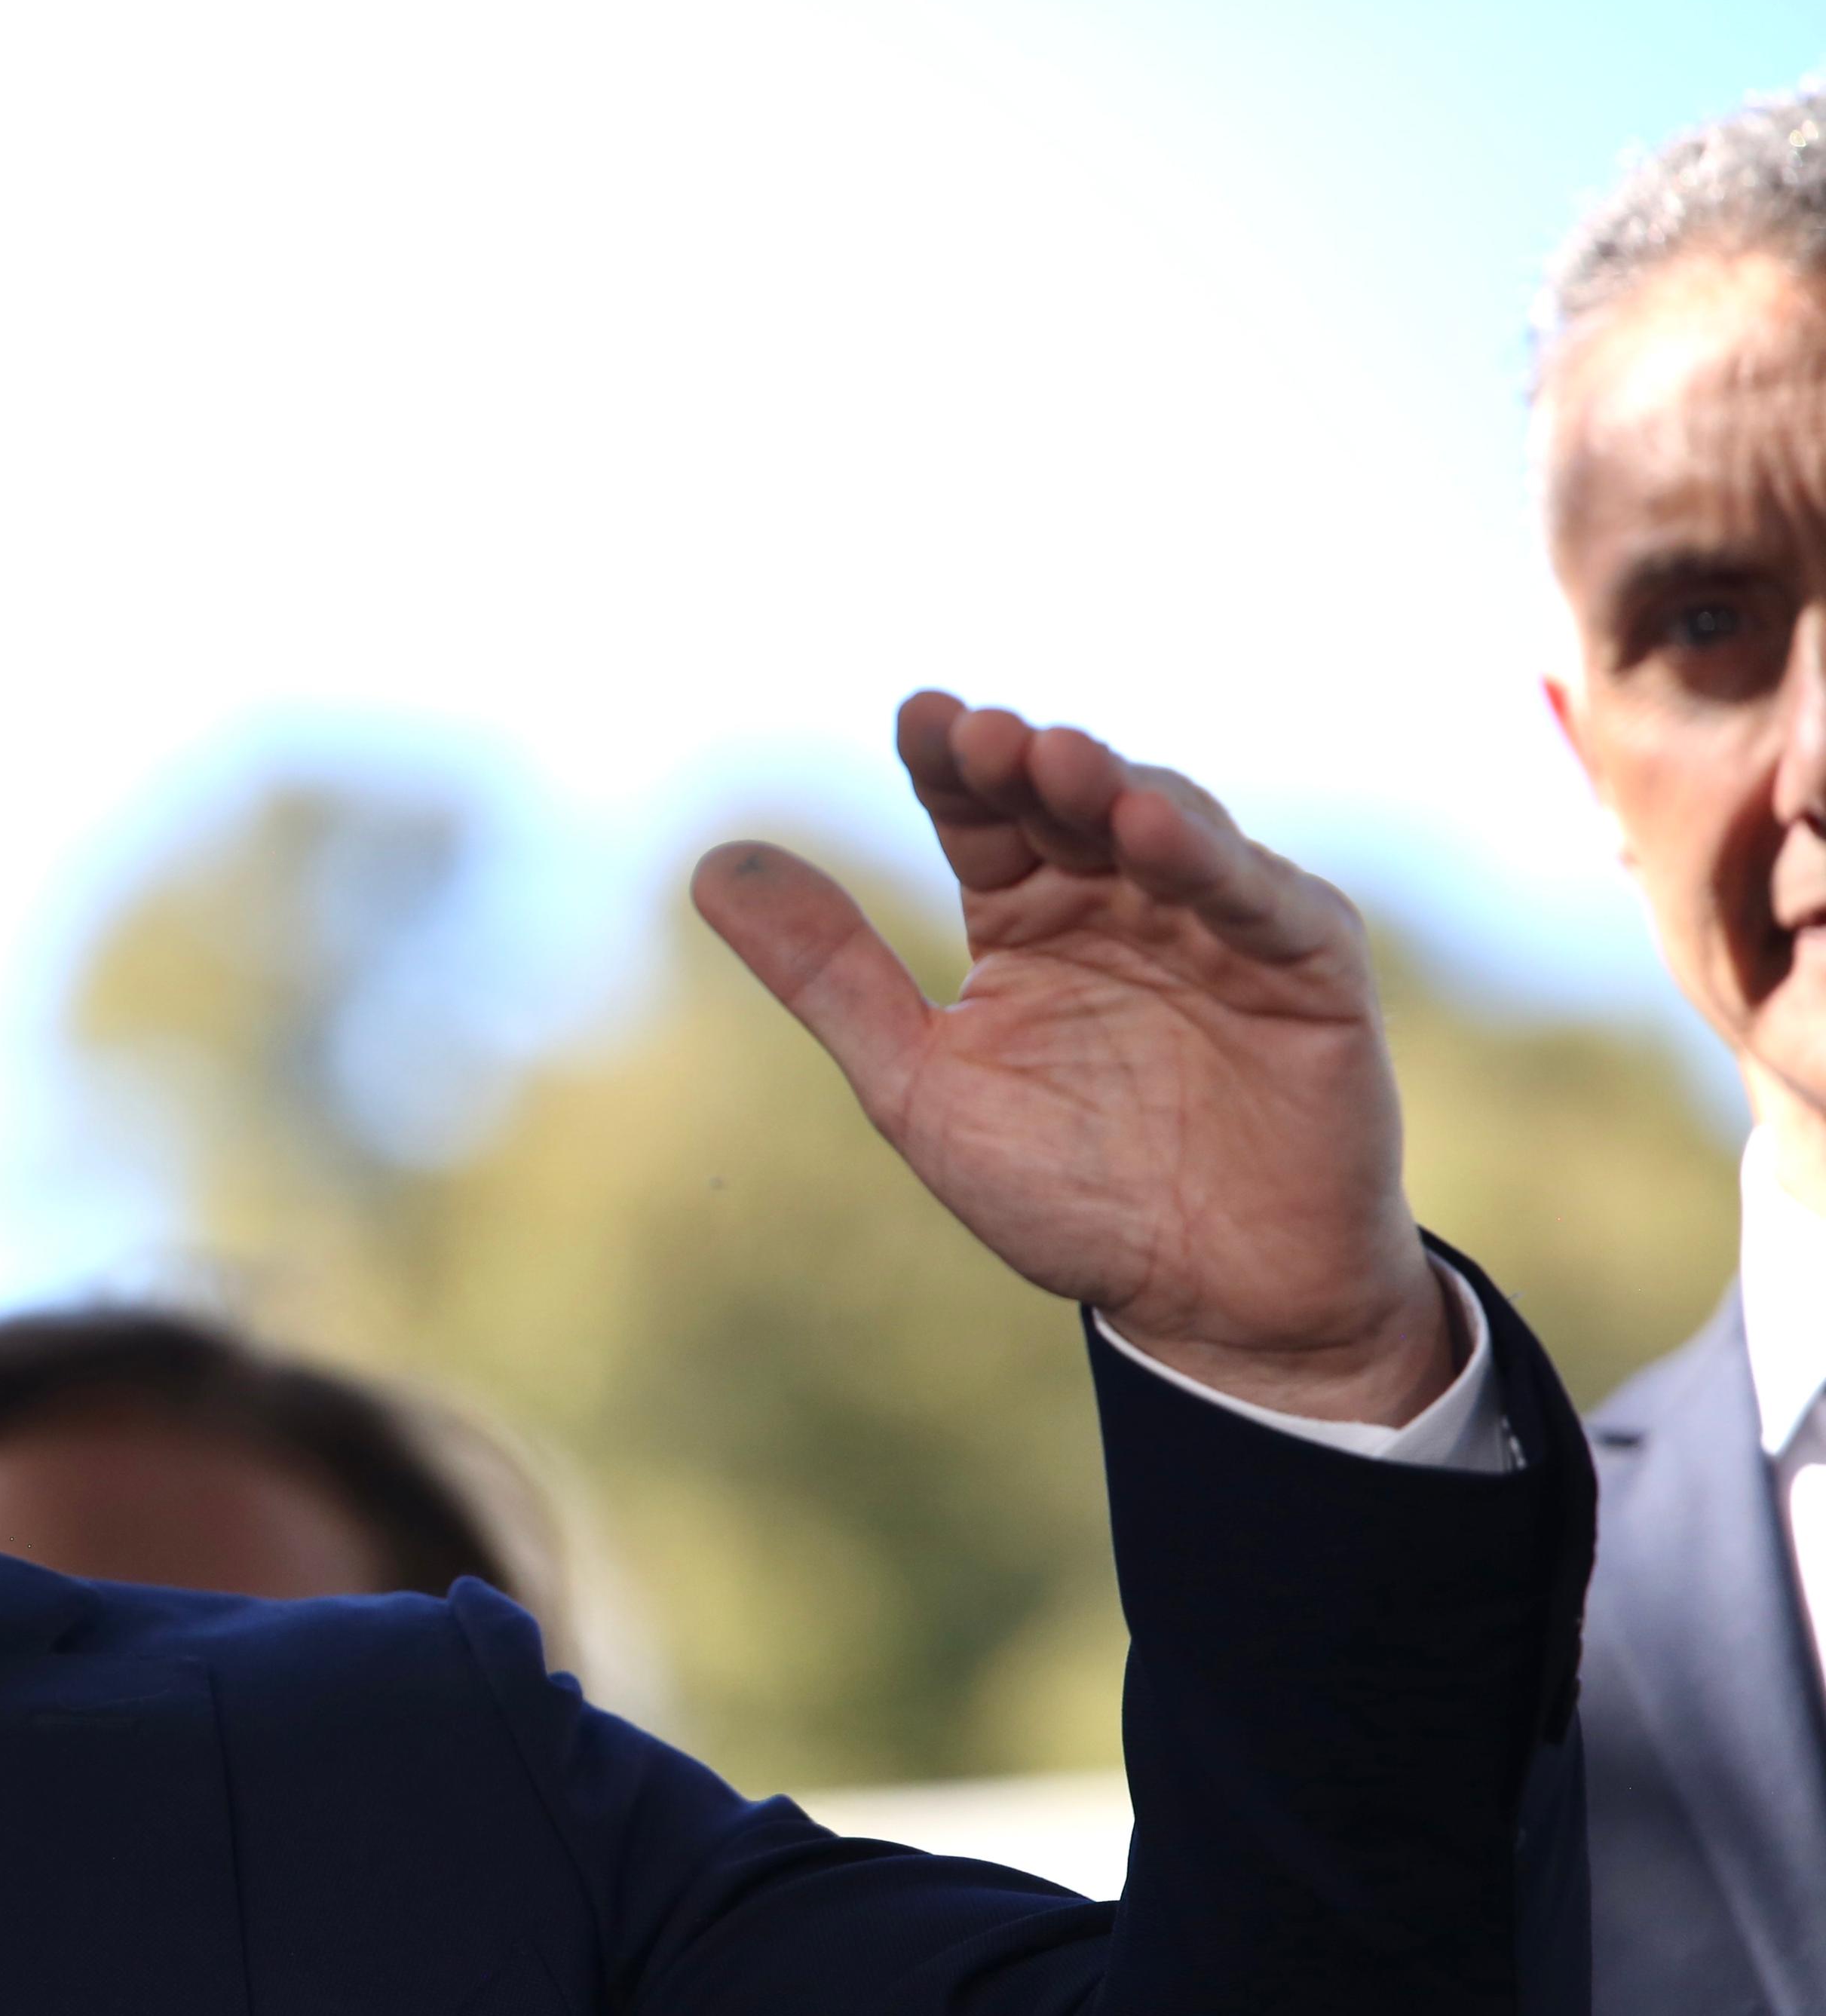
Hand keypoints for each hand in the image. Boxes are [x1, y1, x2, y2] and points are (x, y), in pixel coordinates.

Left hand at [693, 691, 1455, 1425]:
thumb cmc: (1069, 1194)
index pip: (981, 819)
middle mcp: (1121, 901)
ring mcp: (1217, 923)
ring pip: (1164, 826)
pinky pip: (1258, 896)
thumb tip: (709, 865)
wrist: (1211, 1298)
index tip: (917, 716)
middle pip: (1068, 804)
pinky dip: (1208, 858)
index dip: (950, 764)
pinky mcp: (1306, 962)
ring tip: (1053, 758)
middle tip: (977, 735)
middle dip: (1024, 764)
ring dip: (1109, 789)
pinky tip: (1150, 827)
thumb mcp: (920, 1085)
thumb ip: (830, 978)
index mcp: (1028, 919)